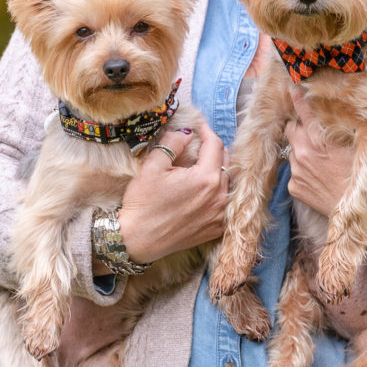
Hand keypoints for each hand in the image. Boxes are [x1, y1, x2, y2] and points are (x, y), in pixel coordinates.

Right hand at [117, 123, 229, 263]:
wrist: (137, 240)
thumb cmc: (143, 203)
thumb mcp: (153, 165)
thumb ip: (173, 143)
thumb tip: (187, 132)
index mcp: (206, 178)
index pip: (215, 146)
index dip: (207, 132)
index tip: (200, 127)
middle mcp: (219, 197)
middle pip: (227, 162)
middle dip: (215, 149)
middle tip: (202, 144)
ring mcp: (220, 215)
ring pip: (229, 182)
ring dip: (220, 170)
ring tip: (205, 164)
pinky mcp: (215, 228)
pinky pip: (226, 203)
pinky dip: (221, 191)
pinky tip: (208, 189)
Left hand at [283, 86, 354, 218]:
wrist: (361, 211)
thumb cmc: (364, 174)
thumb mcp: (357, 144)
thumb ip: (340, 126)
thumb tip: (334, 108)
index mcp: (319, 138)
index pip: (303, 109)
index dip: (297, 96)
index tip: (292, 86)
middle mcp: (303, 151)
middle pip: (291, 128)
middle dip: (300, 128)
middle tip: (315, 135)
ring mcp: (296, 169)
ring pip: (292, 150)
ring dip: (302, 150)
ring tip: (322, 161)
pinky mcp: (293, 186)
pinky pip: (294, 171)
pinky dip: (303, 171)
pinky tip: (319, 178)